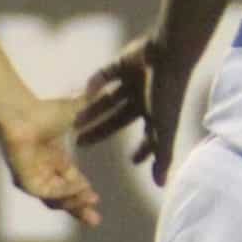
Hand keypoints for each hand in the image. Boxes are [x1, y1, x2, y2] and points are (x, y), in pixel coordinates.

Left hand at [0, 97, 103, 227]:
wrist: (22, 112)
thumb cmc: (41, 111)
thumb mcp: (73, 112)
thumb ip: (89, 105)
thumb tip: (106, 87)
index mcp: (53, 159)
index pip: (69, 183)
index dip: (83, 193)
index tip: (97, 200)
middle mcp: (42, 171)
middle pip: (62, 198)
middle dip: (79, 209)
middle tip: (95, 220)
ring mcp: (32, 177)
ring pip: (55, 200)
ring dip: (74, 201)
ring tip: (90, 200)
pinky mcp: (25, 181)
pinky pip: (47, 193)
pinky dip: (64, 192)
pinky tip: (79, 186)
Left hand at [74, 35, 186, 186]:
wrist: (168, 56)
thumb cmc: (167, 95)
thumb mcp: (163, 129)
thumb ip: (160, 156)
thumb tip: (161, 186)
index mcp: (156, 112)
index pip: (148, 135)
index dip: (142, 149)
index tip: (131, 161)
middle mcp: (144, 98)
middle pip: (118, 119)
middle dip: (100, 131)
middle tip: (79, 142)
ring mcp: (133, 80)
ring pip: (108, 99)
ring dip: (92, 110)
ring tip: (73, 122)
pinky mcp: (122, 63)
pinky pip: (104, 75)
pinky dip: (94, 82)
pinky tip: (82, 92)